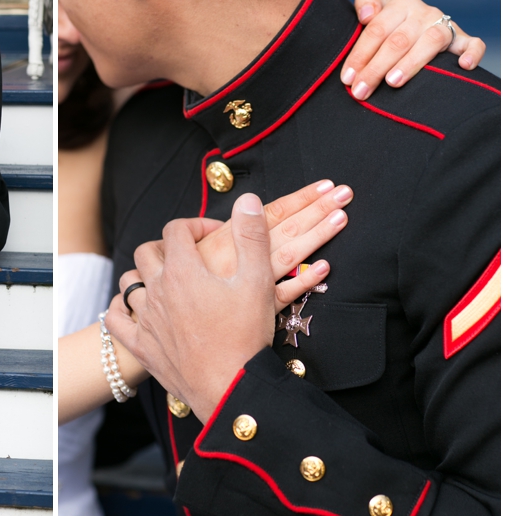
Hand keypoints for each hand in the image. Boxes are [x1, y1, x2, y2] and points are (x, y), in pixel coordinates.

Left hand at [106, 194, 279, 422]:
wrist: (231, 388)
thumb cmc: (246, 335)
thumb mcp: (258, 280)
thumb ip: (251, 236)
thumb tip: (247, 200)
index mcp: (182, 270)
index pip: (176, 229)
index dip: (194, 225)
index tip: (212, 235)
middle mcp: (157, 290)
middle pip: (147, 251)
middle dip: (166, 246)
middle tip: (188, 256)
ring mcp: (146, 319)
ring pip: (130, 283)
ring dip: (144, 276)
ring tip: (165, 281)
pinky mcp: (141, 346)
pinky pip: (115, 319)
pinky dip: (120, 309)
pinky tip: (134, 310)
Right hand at [191, 179, 348, 312]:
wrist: (171, 330)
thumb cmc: (176, 292)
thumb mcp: (187, 254)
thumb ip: (219, 232)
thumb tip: (247, 206)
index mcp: (224, 241)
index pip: (269, 212)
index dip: (298, 198)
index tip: (324, 185)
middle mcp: (239, 258)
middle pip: (284, 228)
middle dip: (315, 207)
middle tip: (344, 192)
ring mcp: (248, 285)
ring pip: (288, 254)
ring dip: (317, 234)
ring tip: (341, 217)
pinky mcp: (254, 312)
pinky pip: (282, 294)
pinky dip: (304, 281)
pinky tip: (324, 268)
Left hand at [342, 0, 486, 99]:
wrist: (417, 23)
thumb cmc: (389, 24)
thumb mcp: (375, 11)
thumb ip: (366, 4)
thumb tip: (366, 15)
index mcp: (400, 4)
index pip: (376, 30)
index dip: (359, 55)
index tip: (347, 79)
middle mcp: (424, 12)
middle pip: (398, 40)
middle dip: (376, 68)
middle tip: (361, 91)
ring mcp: (445, 25)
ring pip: (431, 42)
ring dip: (412, 62)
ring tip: (393, 82)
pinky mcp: (462, 39)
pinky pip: (472, 44)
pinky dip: (471, 53)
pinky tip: (463, 66)